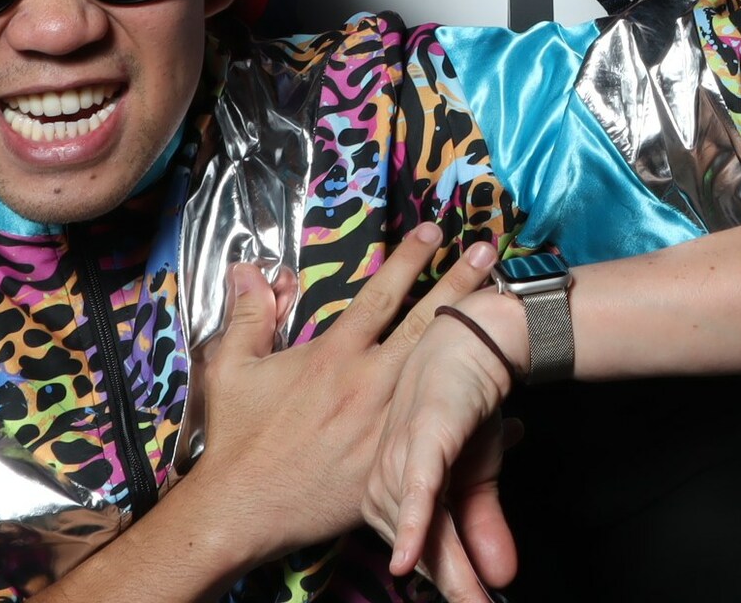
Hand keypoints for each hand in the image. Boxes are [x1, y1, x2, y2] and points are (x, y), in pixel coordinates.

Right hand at [189, 226, 496, 574]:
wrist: (242, 509)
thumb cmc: (236, 439)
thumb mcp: (230, 369)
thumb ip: (247, 315)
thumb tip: (247, 268)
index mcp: (333, 354)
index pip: (380, 295)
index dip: (409, 259)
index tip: (435, 231)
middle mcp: (367, 382)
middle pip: (424, 323)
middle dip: (459, 284)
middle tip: (490, 252)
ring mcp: (385, 423)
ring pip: (440, 372)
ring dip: (473, 341)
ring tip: (506, 314)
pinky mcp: (392, 464)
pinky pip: (443, 441)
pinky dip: (476, 427)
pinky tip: (510, 416)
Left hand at [371, 290, 530, 587]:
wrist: (477, 340)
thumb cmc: (465, 403)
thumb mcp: (479, 473)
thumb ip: (482, 525)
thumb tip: (501, 577)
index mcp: (394, 490)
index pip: (419, 550)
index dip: (448, 581)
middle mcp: (388, 479)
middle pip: (420, 546)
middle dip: (452, 580)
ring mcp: (399, 458)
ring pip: (419, 527)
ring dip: (444, 567)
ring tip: (473, 598)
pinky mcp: (421, 437)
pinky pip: (414, 488)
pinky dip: (411, 523)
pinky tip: (408, 558)